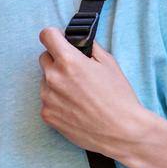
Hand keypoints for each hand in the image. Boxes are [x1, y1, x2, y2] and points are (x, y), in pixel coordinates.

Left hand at [37, 26, 155, 161]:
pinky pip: (47, 100)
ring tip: (79, 94)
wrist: (122, 131)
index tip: (59, 41)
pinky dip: (57, 101)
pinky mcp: (46, 115)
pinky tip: (75, 107)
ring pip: (46, 81)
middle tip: (76, 71)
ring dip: (57, 82)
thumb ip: (89, 48)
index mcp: (68, 61)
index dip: (54, 36)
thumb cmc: (118, 97)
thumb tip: (78, 41)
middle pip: (44, 58)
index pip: (46, 35)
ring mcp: (47, 98)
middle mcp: (53, 78)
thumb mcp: (109, 63)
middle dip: (57, 60)